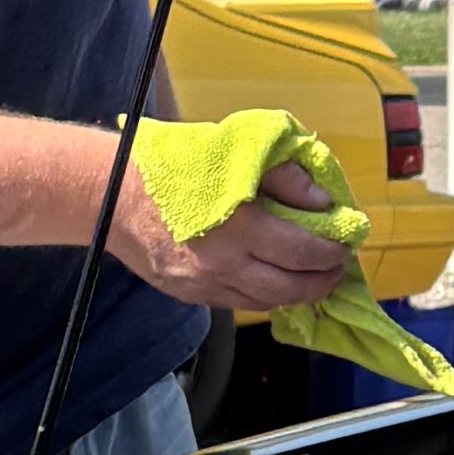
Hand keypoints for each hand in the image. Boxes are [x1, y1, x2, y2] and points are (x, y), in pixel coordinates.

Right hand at [110, 153, 353, 312]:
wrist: (106, 193)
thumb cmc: (170, 163)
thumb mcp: (233, 152)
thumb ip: (283, 177)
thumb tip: (321, 204)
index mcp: (239, 226)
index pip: (303, 251)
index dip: (332, 250)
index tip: (347, 241)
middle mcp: (224, 264)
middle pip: (290, 288)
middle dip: (322, 281)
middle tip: (337, 267)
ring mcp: (204, 285)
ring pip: (265, 302)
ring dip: (296, 293)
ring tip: (312, 277)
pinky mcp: (188, 294)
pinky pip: (237, 301)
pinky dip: (263, 294)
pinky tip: (273, 279)